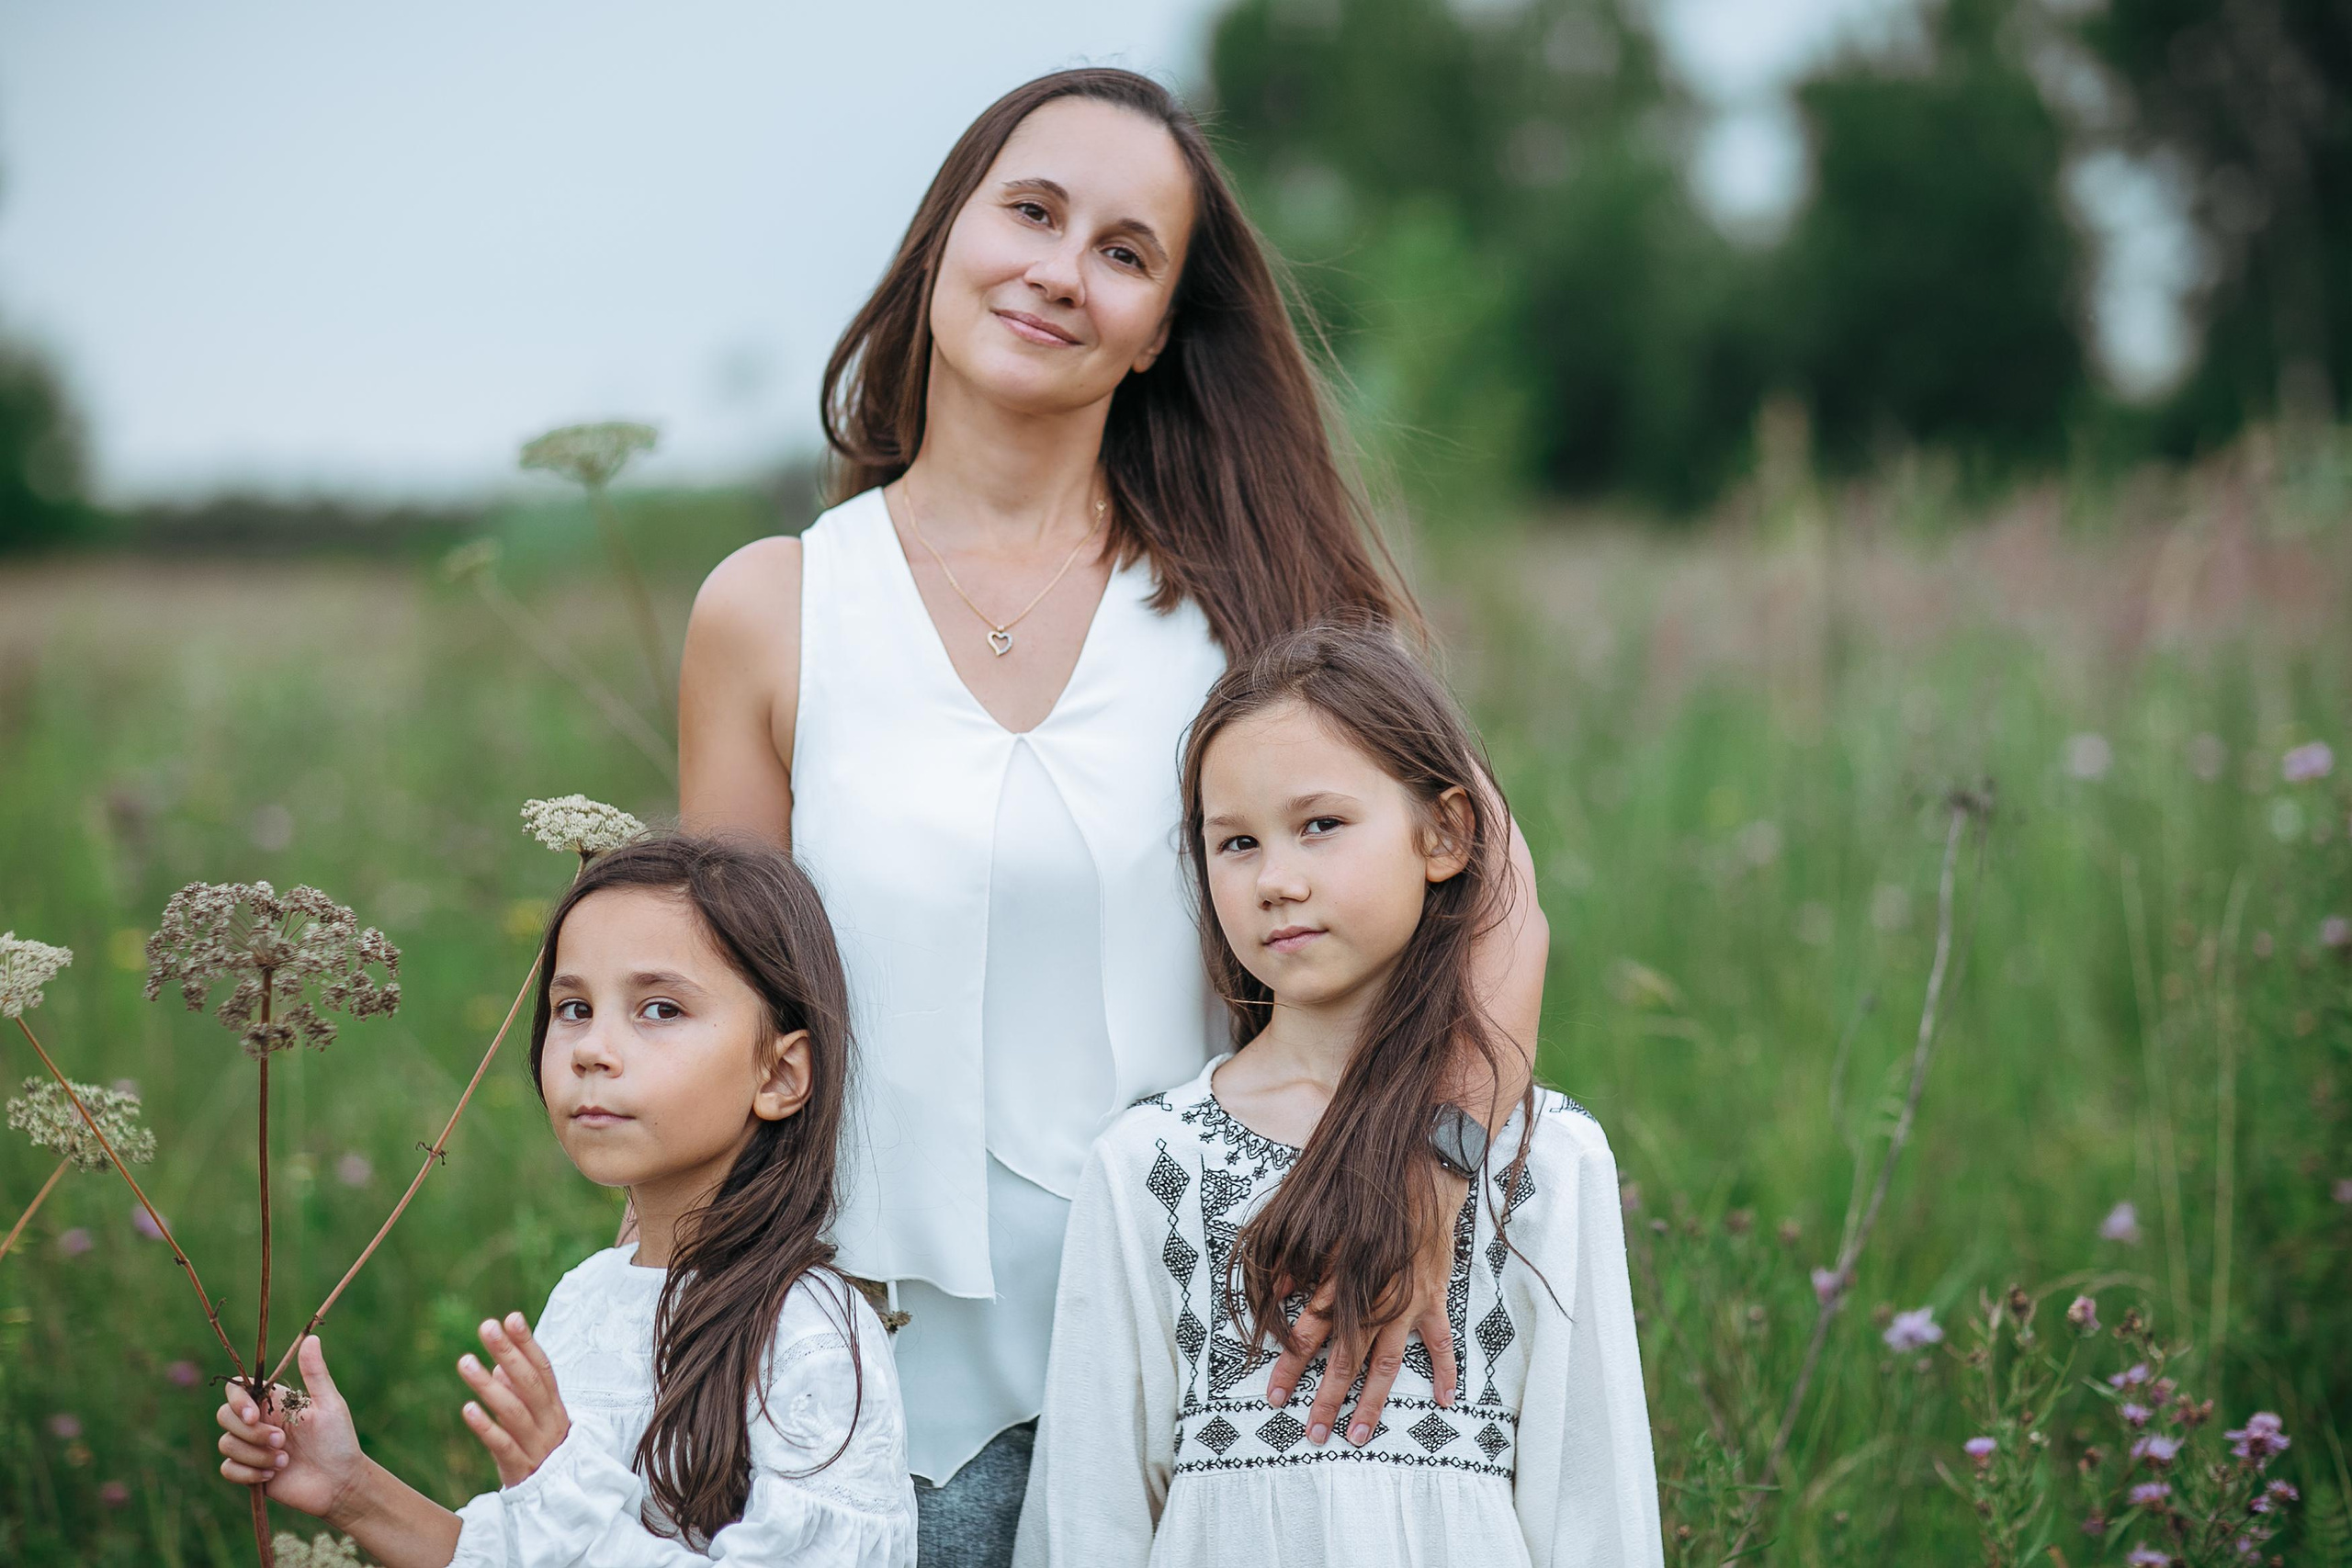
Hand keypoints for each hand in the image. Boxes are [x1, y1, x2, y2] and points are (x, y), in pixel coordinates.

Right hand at [216, 1335, 367, 1522]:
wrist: (340, 1482)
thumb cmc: (339, 1440)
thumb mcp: (330, 1404)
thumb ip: (315, 1373)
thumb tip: (311, 1337)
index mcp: (274, 1402)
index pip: (237, 1390)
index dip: (238, 1401)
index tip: (255, 1416)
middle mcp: (259, 1422)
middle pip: (224, 1416)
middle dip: (250, 1432)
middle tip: (281, 1442)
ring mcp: (252, 1447)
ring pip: (226, 1444)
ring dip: (255, 1455)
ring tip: (284, 1461)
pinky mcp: (249, 1472)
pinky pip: (227, 1469)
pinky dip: (248, 1473)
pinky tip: (273, 1475)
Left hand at [458, 1311, 569, 1485]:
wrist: (560, 1502)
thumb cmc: (544, 1451)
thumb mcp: (537, 1420)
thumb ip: (521, 1393)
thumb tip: (500, 1365)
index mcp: (555, 1406)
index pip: (543, 1368)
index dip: (528, 1343)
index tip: (512, 1317)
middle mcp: (550, 1422)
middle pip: (530, 1383)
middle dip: (509, 1352)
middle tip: (486, 1327)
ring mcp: (537, 1445)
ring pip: (514, 1411)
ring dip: (489, 1385)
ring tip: (465, 1361)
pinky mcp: (521, 1470)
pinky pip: (503, 1445)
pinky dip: (486, 1426)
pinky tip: (467, 1408)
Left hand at [1267, 1170, 1464, 1446]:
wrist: (1423, 1181)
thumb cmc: (1371, 1203)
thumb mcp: (1329, 1228)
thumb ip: (1300, 1263)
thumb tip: (1273, 1292)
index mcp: (1343, 1284)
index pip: (1309, 1334)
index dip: (1290, 1366)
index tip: (1274, 1395)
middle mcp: (1374, 1302)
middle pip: (1346, 1361)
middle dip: (1326, 1400)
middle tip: (1310, 1434)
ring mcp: (1407, 1306)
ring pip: (1387, 1366)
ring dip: (1371, 1403)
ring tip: (1358, 1436)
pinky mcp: (1434, 1301)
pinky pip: (1439, 1343)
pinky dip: (1444, 1371)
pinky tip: (1445, 1401)